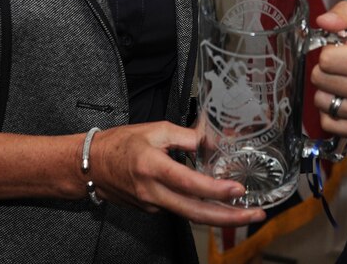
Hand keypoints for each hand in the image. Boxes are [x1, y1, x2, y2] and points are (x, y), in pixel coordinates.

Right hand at [86, 122, 265, 226]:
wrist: (92, 165)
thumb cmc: (121, 144)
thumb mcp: (156, 130)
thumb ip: (187, 137)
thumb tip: (214, 141)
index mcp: (153, 168)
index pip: (189, 183)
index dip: (215, 189)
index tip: (238, 189)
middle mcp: (153, 192)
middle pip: (196, 212)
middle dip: (229, 217)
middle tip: (255, 214)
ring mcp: (153, 205)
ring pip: (191, 215)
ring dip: (220, 216)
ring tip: (246, 211)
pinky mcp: (153, 209)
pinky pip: (181, 208)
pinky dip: (202, 207)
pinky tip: (218, 202)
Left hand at [310, 1, 346, 140]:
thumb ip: (346, 14)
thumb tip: (323, 21)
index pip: (327, 59)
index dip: (330, 51)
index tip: (342, 51)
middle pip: (320, 79)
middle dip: (327, 70)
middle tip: (343, 66)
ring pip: (321, 102)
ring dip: (328, 91)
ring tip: (345, 82)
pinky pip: (328, 123)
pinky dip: (331, 111)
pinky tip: (346, 100)